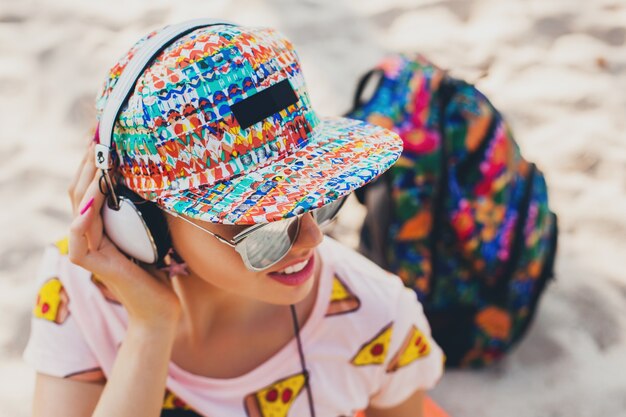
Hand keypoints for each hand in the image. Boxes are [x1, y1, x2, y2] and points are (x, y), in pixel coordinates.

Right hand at [67, 142, 180, 327]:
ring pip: (78, 204)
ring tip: (96, 152)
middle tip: (99, 131)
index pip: (91, 183)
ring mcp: (86, 247)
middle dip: (89, 158)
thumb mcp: (154, 231)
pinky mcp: (90, 263)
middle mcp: (89, 231)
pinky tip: (94, 196)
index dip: (96, 158)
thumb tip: (164, 175)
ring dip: (87, 176)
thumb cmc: (161, 270)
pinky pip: (81, 234)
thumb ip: (147, 208)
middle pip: (80, 187)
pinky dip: (85, 214)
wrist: (160, 309)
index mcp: (101, 223)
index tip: (107, 131)